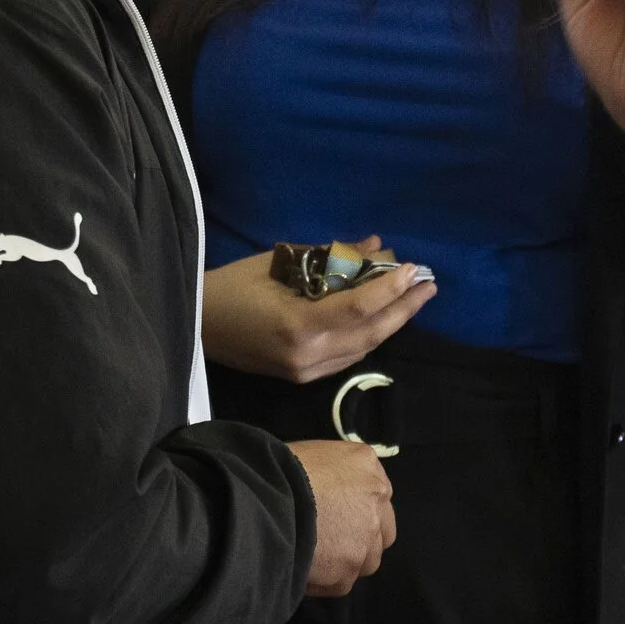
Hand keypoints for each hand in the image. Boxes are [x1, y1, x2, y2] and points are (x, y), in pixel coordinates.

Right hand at [203, 241, 434, 385]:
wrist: (196, 326)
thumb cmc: (230, 287)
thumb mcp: (279, 263)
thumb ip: (330, 258)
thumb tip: (374, 246)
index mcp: (297, 326)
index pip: (357, 309)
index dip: (388, 289)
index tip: (413, 268)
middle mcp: (308, 356)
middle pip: (370, 335)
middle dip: (403, 309)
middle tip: (428, 284)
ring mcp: (306, 372)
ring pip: (364, 349)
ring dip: (392, 323)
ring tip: (414, 298)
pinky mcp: (303, 377)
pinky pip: (349, 357)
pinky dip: (370, 335)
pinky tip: (383, 317)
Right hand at [285, 439, 394, 595]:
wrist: (264, 499)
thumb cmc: (278, 468)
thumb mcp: (314, 454)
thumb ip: (334, 475)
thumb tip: (329, 492)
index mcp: (366, 464)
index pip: (377, 492)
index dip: (356, 505)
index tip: (337, 512)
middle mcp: (377, 501)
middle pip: (381, 529)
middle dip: (362, 536)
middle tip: (331, 538)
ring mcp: (366, 540)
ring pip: (365, 560)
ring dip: (346, 560)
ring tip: (313, 555)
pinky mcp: (348, 571)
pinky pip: (341, 582)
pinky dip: (324, 580)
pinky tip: (302, 567)